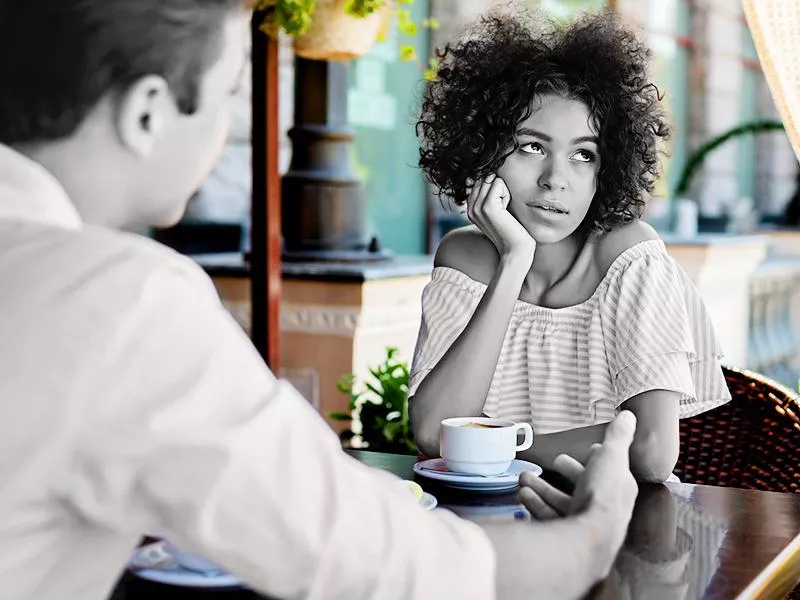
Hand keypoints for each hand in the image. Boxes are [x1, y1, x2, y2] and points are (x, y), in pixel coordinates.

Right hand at [466, 174, 534, 261]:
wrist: (515, 250)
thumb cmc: (512, 230)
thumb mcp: (499, 211)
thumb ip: (490, 194)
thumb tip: (490, 174)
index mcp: (470, 208)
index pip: (478, 179)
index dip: (494, 187)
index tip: (499, 207)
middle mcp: (470, 207)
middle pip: (484, 177)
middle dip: (498, 187)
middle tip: (503, 209)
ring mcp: (477, 207)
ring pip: (491, 178)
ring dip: (503, 191)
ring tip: (504, 210)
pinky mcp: (487, 206)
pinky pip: (498, 183)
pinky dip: (506, 194)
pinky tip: (506, 210)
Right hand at [518, 412, 638, 570]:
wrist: (587, 538)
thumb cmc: (602, 497)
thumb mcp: (611, 456)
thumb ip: (618, 436)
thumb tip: (629, 417)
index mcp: (618, 488)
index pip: (610, 470)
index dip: (599, 458)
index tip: (590, 449)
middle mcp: (603, 507)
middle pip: (583, 487)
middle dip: (565, 473)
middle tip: (554, 462)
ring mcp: (583, 523)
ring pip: (561, 501)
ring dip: (542, 488)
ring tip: (524, 478)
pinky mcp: (566, 535)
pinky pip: (547, 517)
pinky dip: (534, 504)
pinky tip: (524, 495)